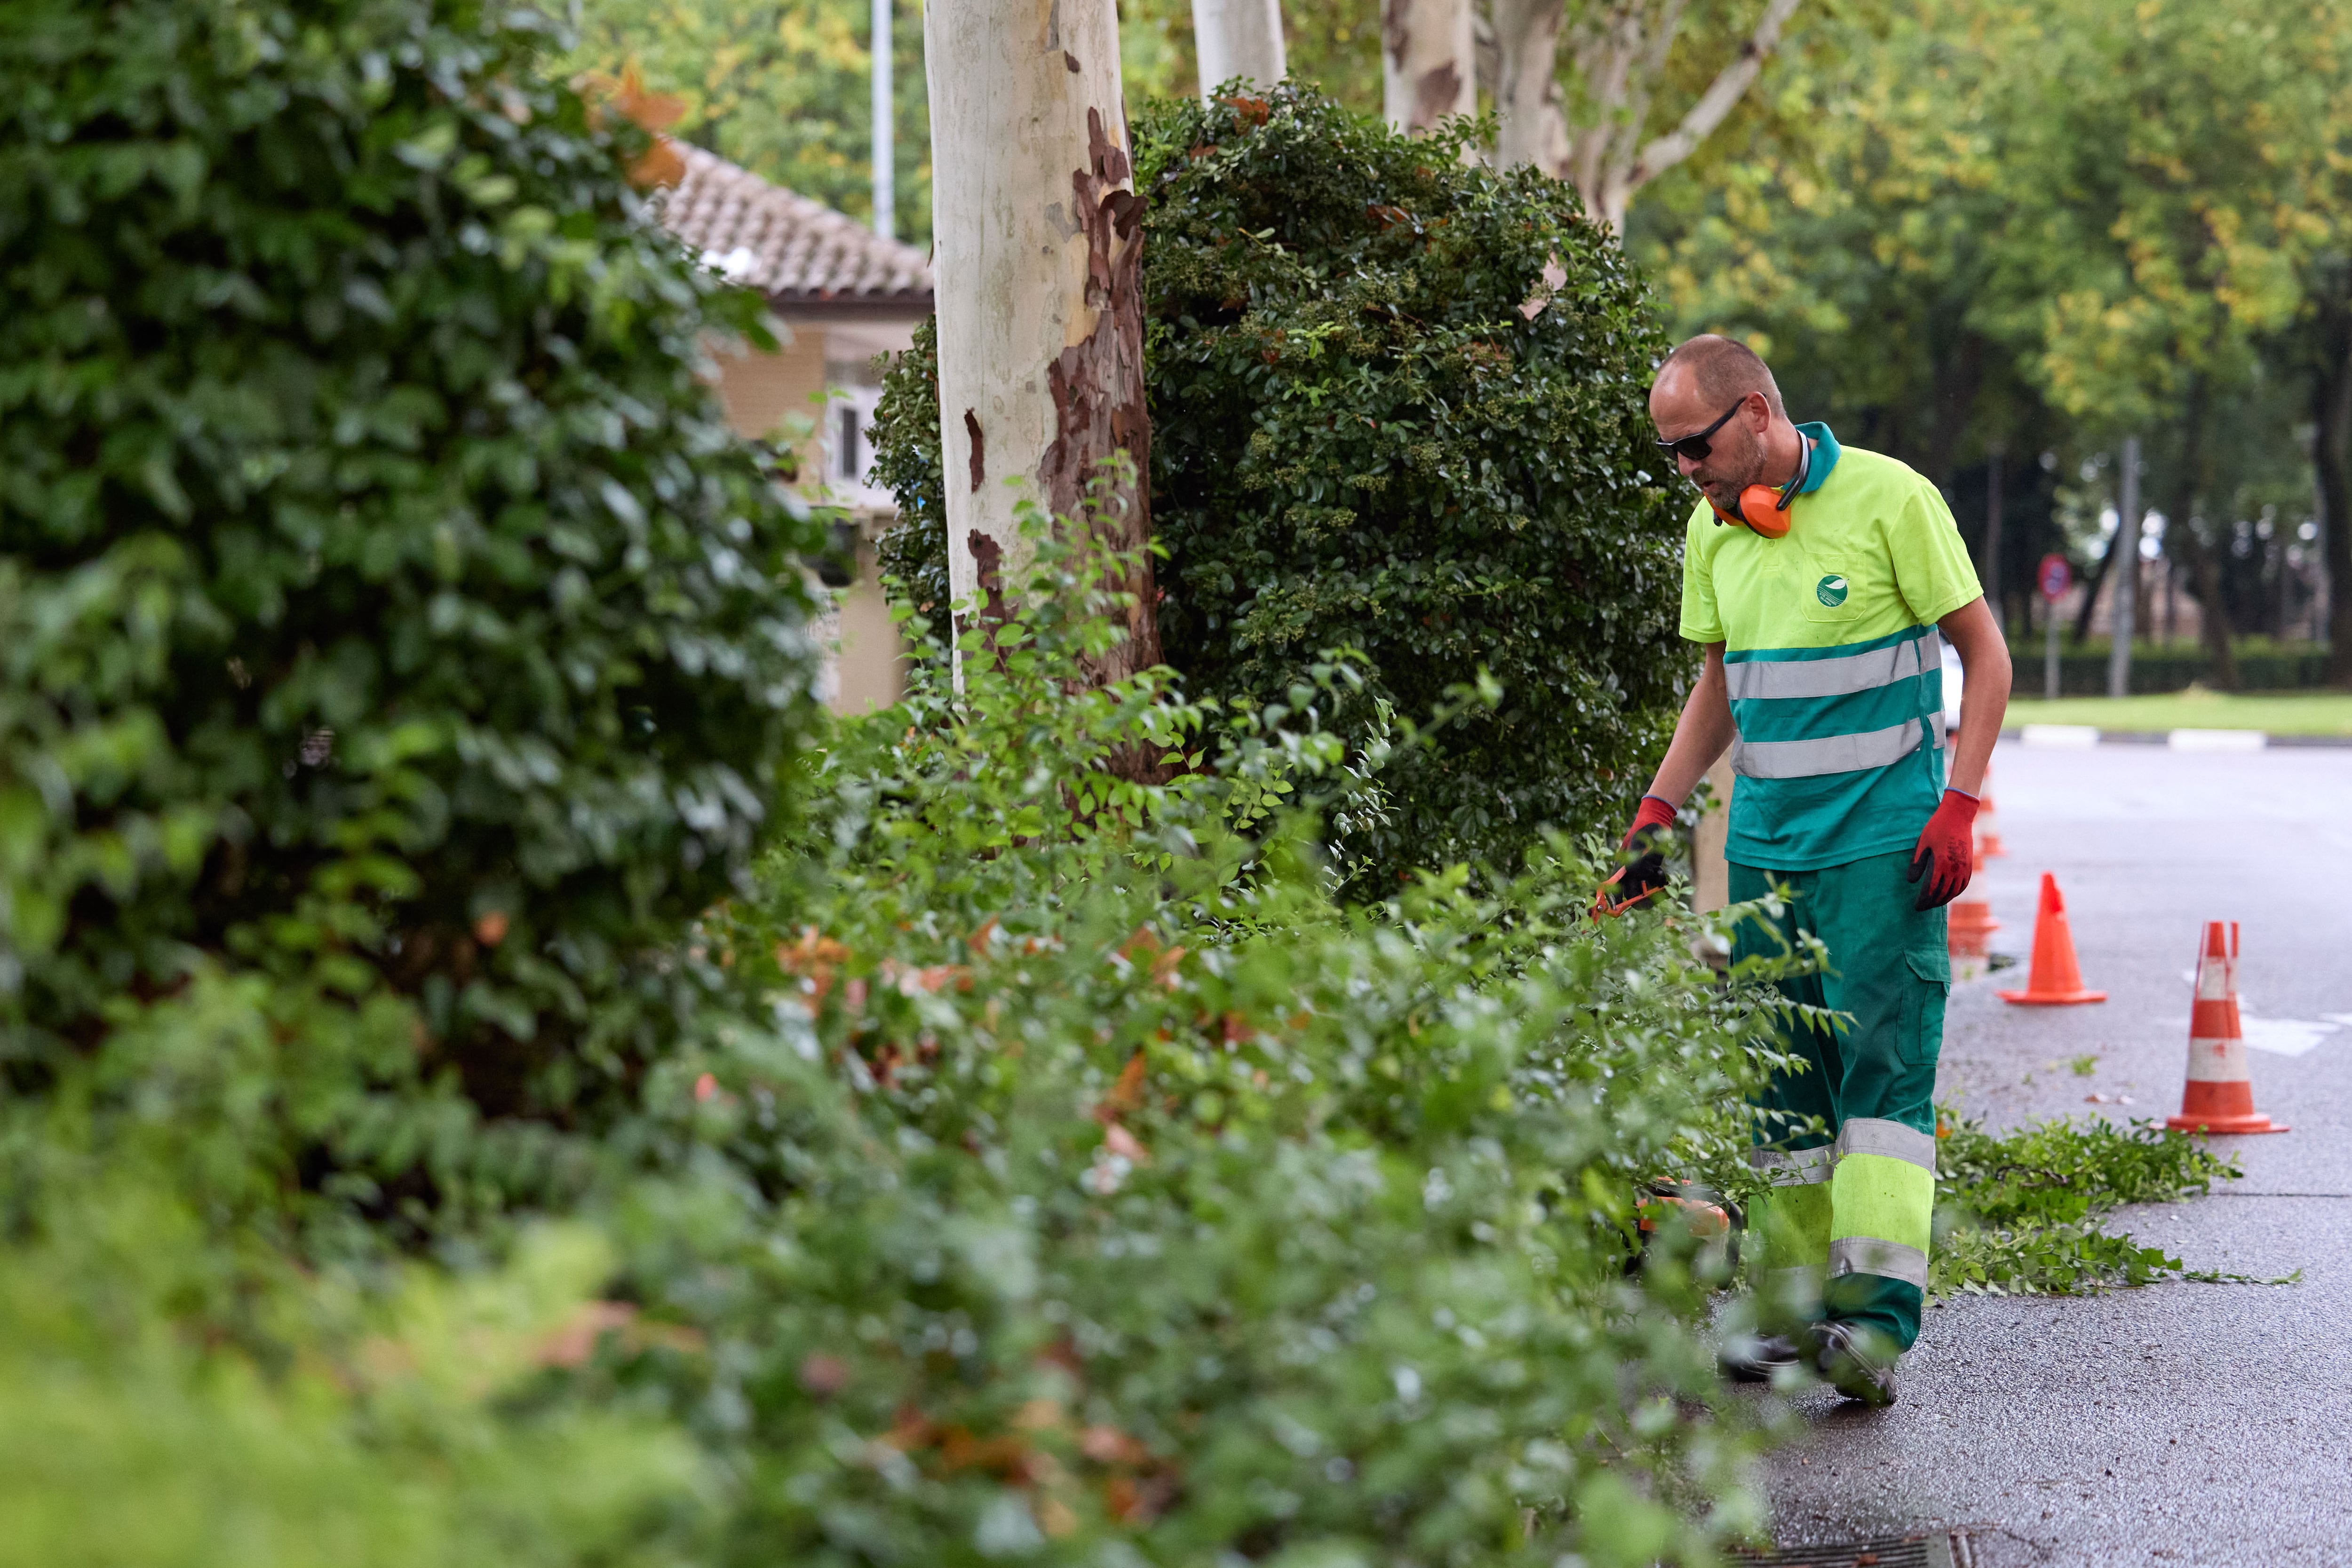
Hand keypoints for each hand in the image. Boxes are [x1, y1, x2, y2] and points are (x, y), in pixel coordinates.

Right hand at [1594, 794, 1679, 916]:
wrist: (1655, 822)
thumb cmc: (1643, 833)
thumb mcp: (1637, 847)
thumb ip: (1635, 865)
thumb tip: (1636, 881)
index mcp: (1619, 870)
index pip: (1609, 891)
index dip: (1606, 903)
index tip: (1607, 913)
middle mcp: (1628, 875)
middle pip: (1629, 898)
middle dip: (1639, 901)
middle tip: (1649, 898)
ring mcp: (1641, 875)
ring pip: (1644, 893)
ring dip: (1653, 891)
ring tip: (1658, 877)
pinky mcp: (1652, 872)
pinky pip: (1656, 885)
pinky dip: (1660, 882)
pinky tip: (1661, 872)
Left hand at [1906, 788, 1978, 909]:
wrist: (1958, 815)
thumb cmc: (1937, 827)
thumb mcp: (1922, 843)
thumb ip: (1917, 863)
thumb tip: (1910, 882)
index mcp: (1941, 864)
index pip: (1931, 889)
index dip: (1924, 900)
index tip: (1916, 907)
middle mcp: (1955, 868)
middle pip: (1943, 893)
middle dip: (1932, 903)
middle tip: (1923, 908)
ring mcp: (1964, 867)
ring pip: (1955, 891)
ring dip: (1944, 899)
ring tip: (1934, 903)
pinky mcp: (1970, 864)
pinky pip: (1964, 883)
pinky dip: (1957, 892)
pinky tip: (1950, 894)